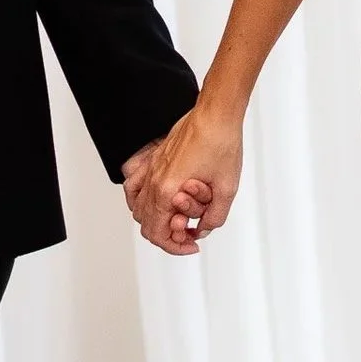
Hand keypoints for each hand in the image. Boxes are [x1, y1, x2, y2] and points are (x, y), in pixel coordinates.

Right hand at [127, 98, 244, 255]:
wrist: (216, 115)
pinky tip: (158, 199)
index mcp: (167, 191)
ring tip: (176, 218)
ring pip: (138, 206)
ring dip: (155, 218)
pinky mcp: (154, 159)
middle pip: (146, 223)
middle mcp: (153, 181)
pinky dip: (140, 197)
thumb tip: (203, 229)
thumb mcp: (226, 189)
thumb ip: (214, 217)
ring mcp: (151, 169)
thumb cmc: (220, 144)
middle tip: (188, 232)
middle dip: (168, 234)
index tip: (191, 244)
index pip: (158, 233)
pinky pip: (134, 184)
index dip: (175, 246)